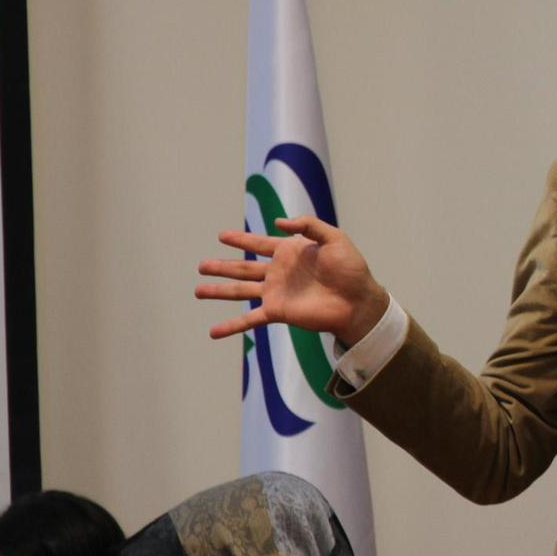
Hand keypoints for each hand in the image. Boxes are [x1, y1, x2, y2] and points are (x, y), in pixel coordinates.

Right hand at [195, 216, 386, 344]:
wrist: (358, 300)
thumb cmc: (351, 269)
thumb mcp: (334, 238)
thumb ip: (308, 225)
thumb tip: (277, 223)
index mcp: (290, 253)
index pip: (259, 243)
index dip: (240, 240)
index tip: (221, 235)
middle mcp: (279, 273)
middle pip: (243, 268)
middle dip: (222, 266)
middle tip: (201, 265)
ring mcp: (276, 293)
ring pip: (240, 291)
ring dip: (218, 291)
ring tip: (197, 291)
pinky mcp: (278, 312)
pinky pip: (249, 319)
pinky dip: (231, 326)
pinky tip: (213, 332)